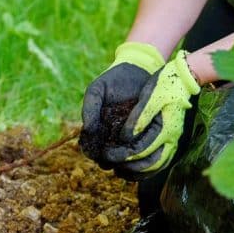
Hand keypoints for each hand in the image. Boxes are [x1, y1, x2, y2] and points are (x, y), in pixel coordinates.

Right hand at [79, 42, 164, 166]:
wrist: (137, 71)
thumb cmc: (112, 81)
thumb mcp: (96, 91)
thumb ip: (89, 109)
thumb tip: (86, 131)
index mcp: (98, 132)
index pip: (91, 150)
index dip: (92, 152)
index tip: (94, 150)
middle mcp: (113, 139)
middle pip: (108, 159)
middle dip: (109, 159)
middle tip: (111, 155)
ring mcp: (130, 140)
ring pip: (126, 160)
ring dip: (125, 161)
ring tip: (126, 154)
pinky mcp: (147, 136)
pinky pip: (144, 152)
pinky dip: (142, 155)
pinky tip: (140, 150)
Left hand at [104, 50, 200, 175]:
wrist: (184, 77)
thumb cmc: (165, 84)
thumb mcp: (151, 96)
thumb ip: (139, 117)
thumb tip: (126, 137)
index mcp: (166, 129)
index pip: (142, 150)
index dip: (124, 154)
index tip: (108, 154)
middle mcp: (172, 139)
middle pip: (149, 163)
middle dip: (129, 167)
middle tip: (111, 165)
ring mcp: (174, 141)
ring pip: (156, 166)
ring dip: (138, 172)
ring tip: (119, 172)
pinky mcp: (172, 139)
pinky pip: (161, 161)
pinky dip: (147, 169)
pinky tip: (133, 168)